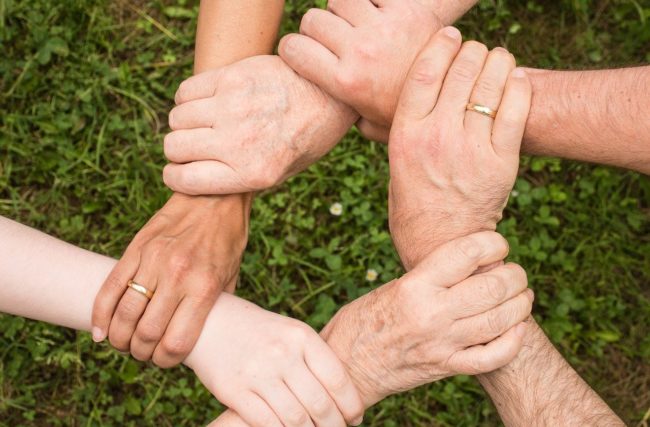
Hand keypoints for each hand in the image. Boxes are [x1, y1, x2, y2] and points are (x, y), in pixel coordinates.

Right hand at [92, 193, 250, 366]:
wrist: (214, 196)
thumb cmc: (227, 239)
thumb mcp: (231, 276)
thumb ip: (215, 307)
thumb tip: (201, 336)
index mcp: (204, 287)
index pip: (176, 342)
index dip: (166, 361)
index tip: (165, 360)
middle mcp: (177, 276)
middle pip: (146, 333)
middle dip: (141, 353)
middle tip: (143, 353)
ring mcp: (153, 261)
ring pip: (124, 314)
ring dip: (119, 338)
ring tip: (124, 343)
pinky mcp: (136, 248)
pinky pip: (110, 287)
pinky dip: (100, 314)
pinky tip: (101, 331)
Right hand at [162, 55, 357, 194]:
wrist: (330, 95)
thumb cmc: (305, 138)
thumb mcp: (281, 173)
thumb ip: (240, 179)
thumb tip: (197, 179)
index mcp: (252, 174)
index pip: (184, 180)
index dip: (175, 177)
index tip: (179, 171)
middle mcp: (239, 143)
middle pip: (174, 147)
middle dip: (178, 150)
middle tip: (194, 145)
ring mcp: (233, 107)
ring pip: (177, 118)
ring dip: (184, 123)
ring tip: (203, 122)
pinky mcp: (232, 77)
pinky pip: (186, 91)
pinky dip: (188, 98)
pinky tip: (206, 102)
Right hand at [185, 295, 363, 426]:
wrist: (211, 322)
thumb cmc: (260, 333)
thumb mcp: (291, 333)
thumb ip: (314, 359)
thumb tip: (345, 396)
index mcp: (301, 337)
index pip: (337, 379)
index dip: (352, 405)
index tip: (355, 418)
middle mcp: (282, 353)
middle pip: (320, 404)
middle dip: (334, 426)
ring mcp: (258, 373)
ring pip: (296, 419)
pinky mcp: (234, 391)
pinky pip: (267, 423)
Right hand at [208, 232, 531, 425]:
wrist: (346, 367)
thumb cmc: (363, 321)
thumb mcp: (392, 287)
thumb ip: (430, 277)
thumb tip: (471, 262)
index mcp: (414, 286)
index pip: (467, 253)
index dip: (493, 243)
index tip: (498, 243)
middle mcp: (431, 313)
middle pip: (493, 286)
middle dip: (515, 275)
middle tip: (515, 272)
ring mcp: (442, 344)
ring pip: (501, 319)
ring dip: (521, 303)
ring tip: (522, 295)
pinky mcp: (446, 367)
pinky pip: (493, 356)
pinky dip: (513, 341)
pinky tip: (516, 328)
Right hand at [278, 0, 441, 141]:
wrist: (455, 90)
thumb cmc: (407, 111)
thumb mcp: (370, 125)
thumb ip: (343, 115)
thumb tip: (322, 111)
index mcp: (345, 82)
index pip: (293, 48)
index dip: (292, 48)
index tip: (301, 52)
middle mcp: (360, 52)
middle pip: (313, 19)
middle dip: (317, 29)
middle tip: (333, 41)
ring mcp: (382, 28)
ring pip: (338, 0)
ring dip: (343, 10)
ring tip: (355, 25)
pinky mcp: (405, 9)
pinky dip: (370, 2)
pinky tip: (377, 16)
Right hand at [387, 29, 531, 268]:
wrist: (440, 244)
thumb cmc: (413, 203)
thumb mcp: (394, 163)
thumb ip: (398, 129)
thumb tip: (399, 96)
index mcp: (405, 135)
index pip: (424, 72)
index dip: (440, 45)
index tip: (450, 35)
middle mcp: (437, 137)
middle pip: (461, 70)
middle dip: (472, 51)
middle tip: (476, 50)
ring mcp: (470, 149)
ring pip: (490, 84)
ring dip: (498, 62)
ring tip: (499, 59)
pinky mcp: (500, 162)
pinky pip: (516, 110)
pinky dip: (519, 86)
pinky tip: (516, 78)